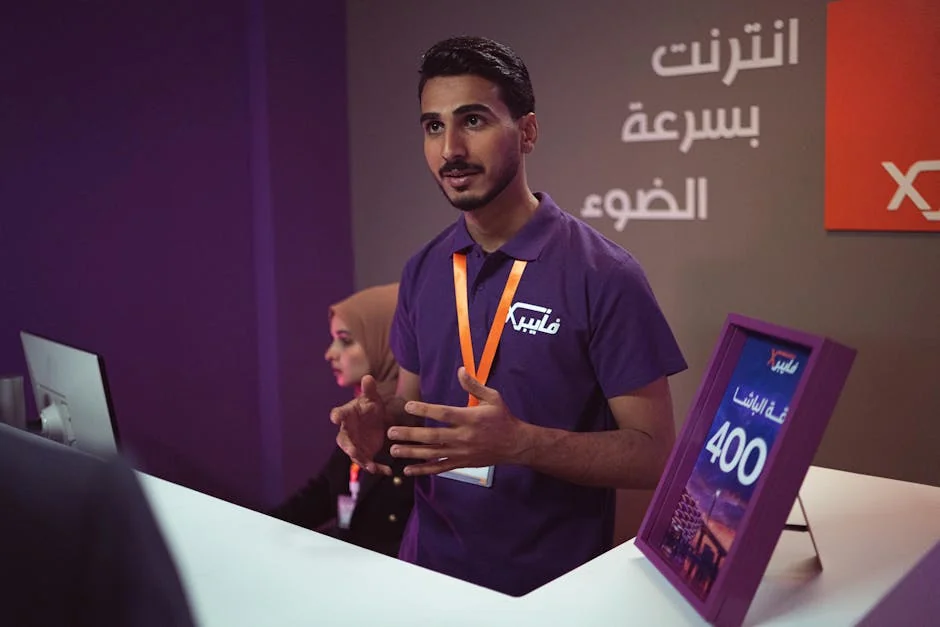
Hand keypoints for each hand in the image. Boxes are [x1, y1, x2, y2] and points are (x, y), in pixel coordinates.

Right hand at [330, 375, 391, 474]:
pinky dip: (377, 468)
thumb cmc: (370, 406)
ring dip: (363, 461)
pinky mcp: (364, 453)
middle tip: (352, 451)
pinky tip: (387, 471)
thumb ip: (369, 389)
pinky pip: (369, 462)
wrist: (376, 420)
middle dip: (348, 446)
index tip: (335, 417)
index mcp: (347, 415)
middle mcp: (347, 431)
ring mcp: (355, 444)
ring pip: (355, 455)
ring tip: (372, 467)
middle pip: (343, 440)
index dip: (337, 416)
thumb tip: (368, 377)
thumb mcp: (373, 398)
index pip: (339, 414)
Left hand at [387, 367, 528, 475]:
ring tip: (393, 450)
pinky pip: (440, 468)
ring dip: (412, 453)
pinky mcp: (462, 463)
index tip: (408, 406)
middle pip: (433, 436)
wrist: (515, 444)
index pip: (443, 413)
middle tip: (391, 432)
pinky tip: (408, 469)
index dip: (424, 409)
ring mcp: (462, 452)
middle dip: (410, 435)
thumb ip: (474, 385)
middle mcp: (464, 437)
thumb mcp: (492, 397)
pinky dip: (424, 470)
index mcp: (470, 418)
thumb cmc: (503, 418)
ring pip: (433, 454)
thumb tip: (461, 370)